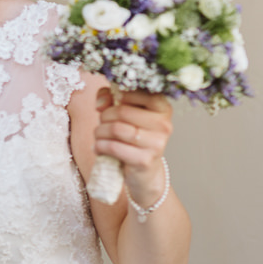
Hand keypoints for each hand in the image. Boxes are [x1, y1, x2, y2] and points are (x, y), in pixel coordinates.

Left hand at [93, 88, 172, 202]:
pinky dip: (100, 146)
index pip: (141, 92)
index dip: (120, 95)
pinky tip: (99, 147)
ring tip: (98, 135)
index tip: (113, 103)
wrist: (144, 171)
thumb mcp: (125, 113)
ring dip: (100, 131)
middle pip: (122, 111)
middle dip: (104, 116)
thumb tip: (101, 103)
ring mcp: (156, 143)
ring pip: (116, 128)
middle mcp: (164, 125)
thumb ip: (111, 98)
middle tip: (101, 123)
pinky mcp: (144, 160)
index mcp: (163, 108)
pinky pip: (113, 147)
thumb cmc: (133, 137)